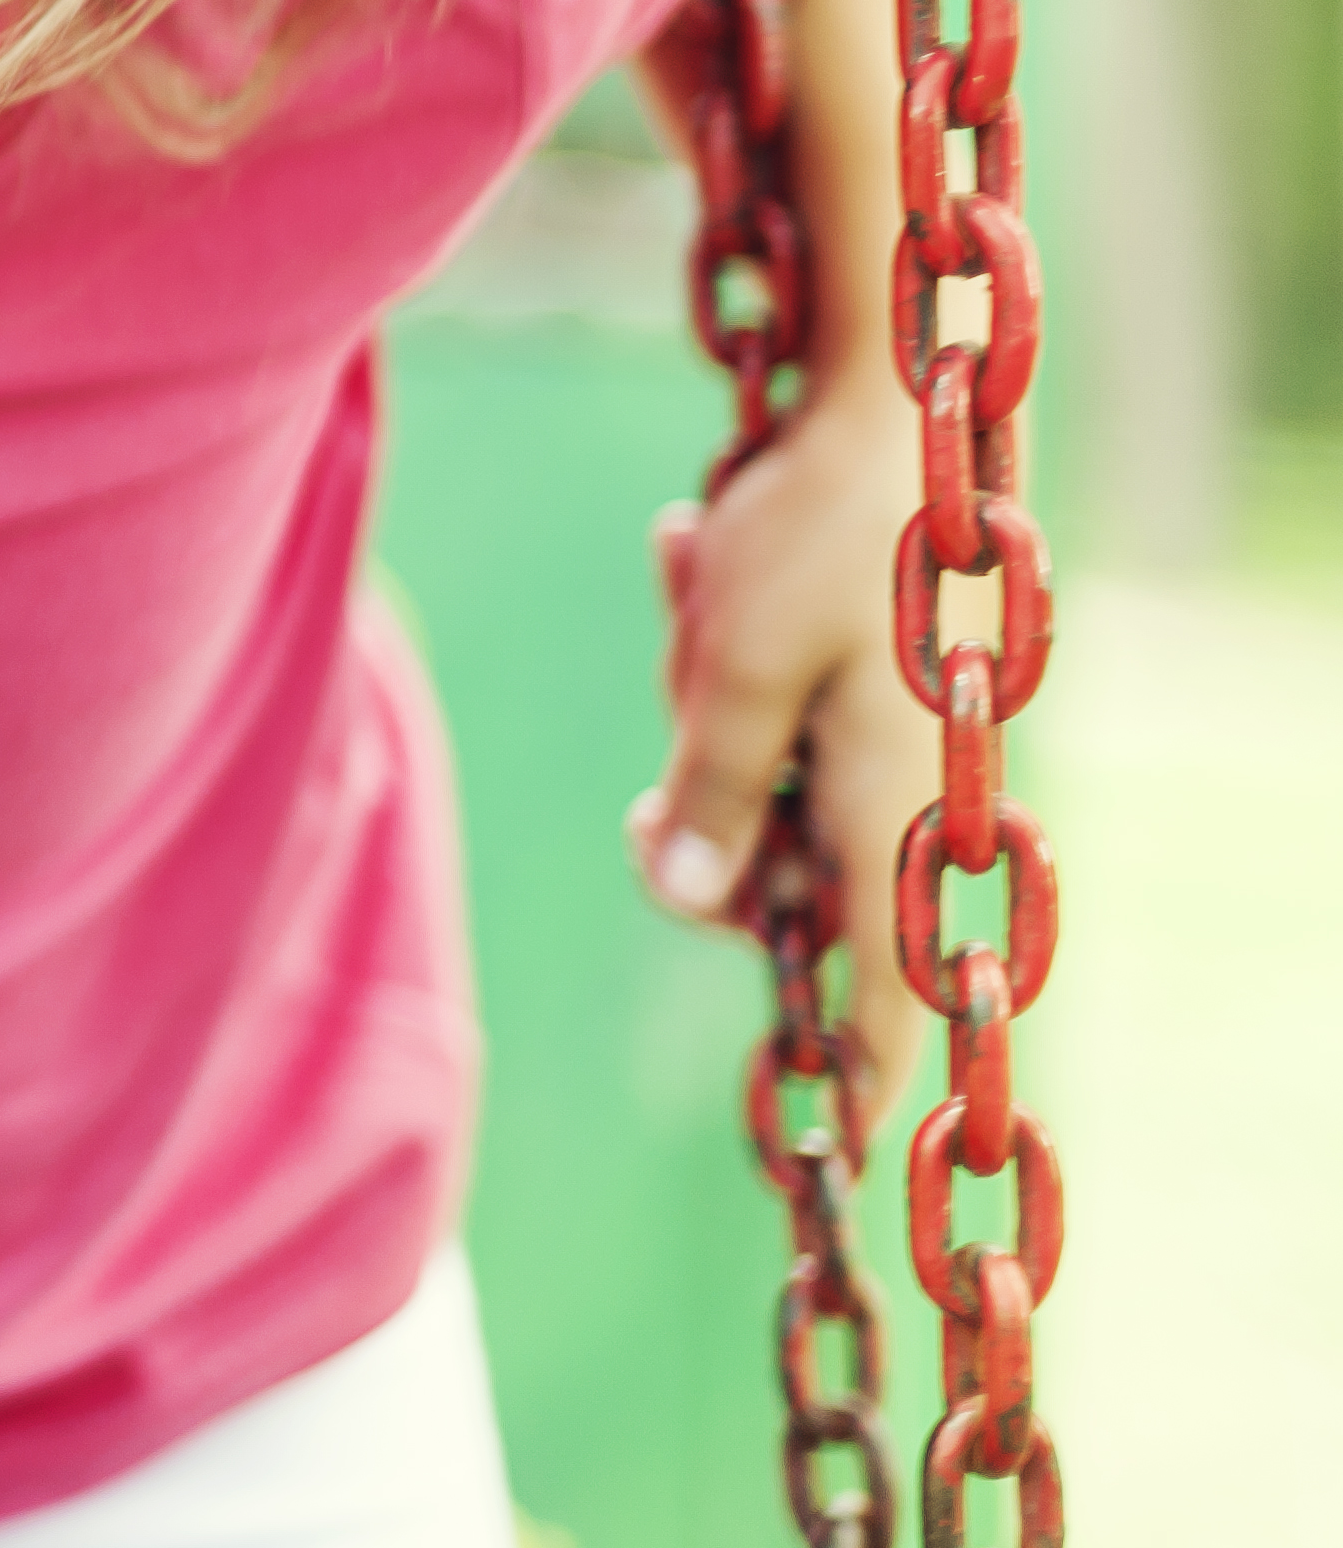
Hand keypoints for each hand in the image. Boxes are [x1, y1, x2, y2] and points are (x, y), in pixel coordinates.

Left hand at [631, 378, 939, 1119]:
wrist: (874, 398)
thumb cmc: (816, 533)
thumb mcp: (734, 665)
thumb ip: (710, 789)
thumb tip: (685, 898)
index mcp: (894, 800)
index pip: (891, 981)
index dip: (862, 1067)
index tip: (831, 1149)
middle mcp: (895, 778)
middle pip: (773, 870)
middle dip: (694, 800)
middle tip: (652, 739)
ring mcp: (869, 727)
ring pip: (739, 769)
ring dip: (691, 684)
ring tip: (696, 569)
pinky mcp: (841, 676)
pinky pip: (739, 691)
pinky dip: (704, 631)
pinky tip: (694, 547)